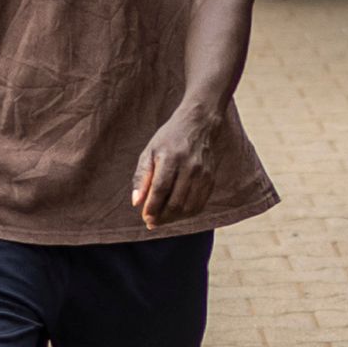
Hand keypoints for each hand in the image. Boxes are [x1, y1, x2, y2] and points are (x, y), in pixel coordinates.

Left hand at [132, 99, 235, 227]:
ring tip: (163, 219)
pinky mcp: (211, 178)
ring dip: (174, 218)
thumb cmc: (169, 139)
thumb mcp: (150, 152)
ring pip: (189, 207)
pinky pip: (200, 204)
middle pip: (176, 202)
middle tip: (152, 222)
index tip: (145, 217)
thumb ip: (142, 177)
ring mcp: (203, 174)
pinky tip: (177, 213)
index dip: (152, 207)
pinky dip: (187, 213)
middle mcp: (189, 167)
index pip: (160, 190)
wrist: (199, 124)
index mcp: (171, 158)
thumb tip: (136, 203)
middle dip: (162, 217)